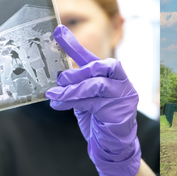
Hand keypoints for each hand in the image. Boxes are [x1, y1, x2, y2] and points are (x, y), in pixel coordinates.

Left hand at [46, 25, 140, 175]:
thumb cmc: (99, 118)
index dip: (74, 44)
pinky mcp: (120, 110)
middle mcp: (120, 81)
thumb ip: (78, 85)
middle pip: (97, 67)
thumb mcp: (86, 97)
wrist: (112, 143)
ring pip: (94, 84)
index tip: (58, 31)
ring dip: (71, 90)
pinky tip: (59, 105)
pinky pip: (93, 102)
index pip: (91, 57)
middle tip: (58, 81)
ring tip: (54, 95)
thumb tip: (59, 75)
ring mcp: (123, 94)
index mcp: (111, 74)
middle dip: (74, 73)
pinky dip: (72, 102)